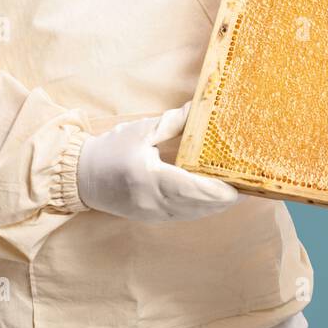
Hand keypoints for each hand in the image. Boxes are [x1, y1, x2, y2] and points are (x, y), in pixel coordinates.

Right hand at [77, 103, 240, 221]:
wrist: (83, 177)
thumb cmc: (111, 150)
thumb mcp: (142, 130)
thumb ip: (173, 123)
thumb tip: (199, 109)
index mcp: (150, 178)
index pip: (192, 188)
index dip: (218, 190)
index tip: (238, 185)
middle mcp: (153, 201)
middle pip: (198, 205)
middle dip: (223, 198)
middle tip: (245, 186)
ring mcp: (152, 214)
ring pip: (192, 214)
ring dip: (213, 205)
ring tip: (234, 191)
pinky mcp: (151, 218)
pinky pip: (183, 216)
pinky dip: (199, 208)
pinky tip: (210, 198)